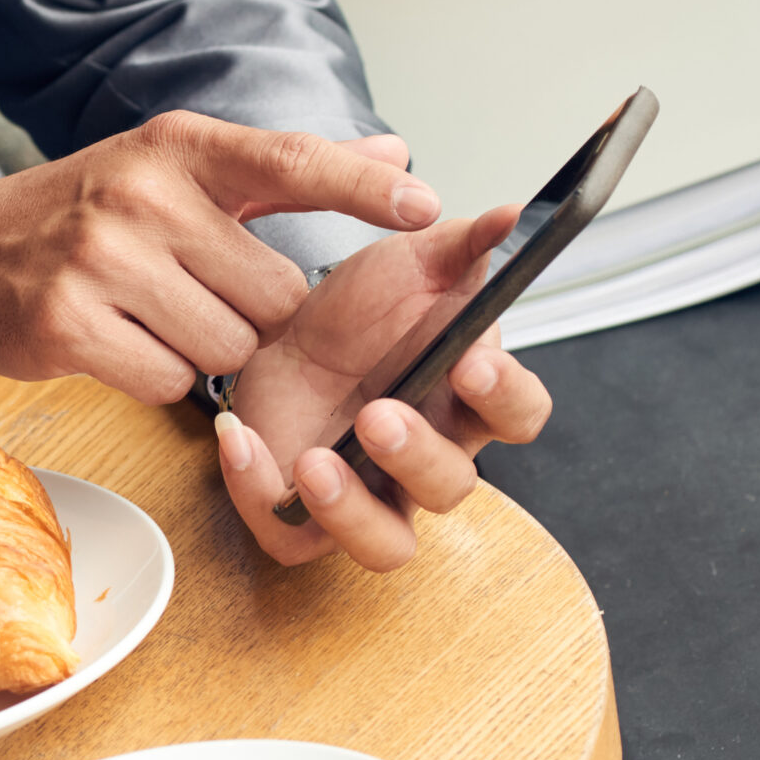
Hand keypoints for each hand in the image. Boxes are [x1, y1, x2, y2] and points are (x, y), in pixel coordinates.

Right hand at [0, 116, 439, 402]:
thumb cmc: (75, 215)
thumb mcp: (172, 169)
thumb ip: (285, 169)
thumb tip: (395, 155)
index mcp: (177, 148)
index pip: (292, 161)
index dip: (364, 189)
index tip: (428, 207)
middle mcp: (142, 196)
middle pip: (272, 293)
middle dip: (252, 315)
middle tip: (197, 296)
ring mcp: (102, 261)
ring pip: (226, 346)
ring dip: (204, 350)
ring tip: (151, 318)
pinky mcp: (70, 326)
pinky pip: (167, 379)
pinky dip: (155, 376)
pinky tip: (117, 345)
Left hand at [215, 204, 553, 569]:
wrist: (277, 334)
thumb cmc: (357, 312)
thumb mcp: (410, 261)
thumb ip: (462, 243)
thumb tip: (509, 215)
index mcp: (464, 397)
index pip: (518, 416)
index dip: (505, 397)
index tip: (475, 361)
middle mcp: (425, 457)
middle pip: (451, 487)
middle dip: (418, 455)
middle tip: (379, 413)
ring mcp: (367, 493)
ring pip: (386, 544)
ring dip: (353, 511)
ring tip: (316, 461)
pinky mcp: (302, 513)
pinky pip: (292, 536)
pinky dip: (262, 497)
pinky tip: (241, 438)